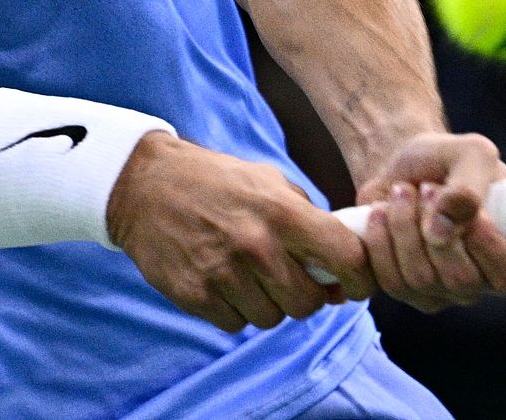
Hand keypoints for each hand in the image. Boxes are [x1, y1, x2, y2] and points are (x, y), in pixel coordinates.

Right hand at [108, 131, 374, 332]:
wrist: (145, 186)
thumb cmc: (217, 182)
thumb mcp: (269, 181)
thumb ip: (308, 217)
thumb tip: (343, 263)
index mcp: (282, 211)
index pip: (345, 257)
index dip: (360, 277)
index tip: (356, 284)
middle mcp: (256, 244)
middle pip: (307, 303)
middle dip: (306, 296)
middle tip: (293, 280)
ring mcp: (223, 273)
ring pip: (272, 319)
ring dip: (268, 304)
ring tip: (251, 275)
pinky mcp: (195, 294)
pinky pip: (236, 323)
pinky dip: (236, 310)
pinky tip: (224, 281)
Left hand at [355, 132, 505, 313]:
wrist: (405, 168)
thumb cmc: (447, 160)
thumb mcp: (470, 153)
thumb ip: (468, 187)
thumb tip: (442, 231)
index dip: (483, 242)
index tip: (461, 204)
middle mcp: (489, 278)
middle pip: (461, 280)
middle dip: (432, 226)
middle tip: (426, 187)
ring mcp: (452, 292)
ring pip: (422, 280)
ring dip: (404, 227)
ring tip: (402, 192)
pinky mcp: (414, 294)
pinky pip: (392, 282)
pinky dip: (380, 242)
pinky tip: (381, 213)